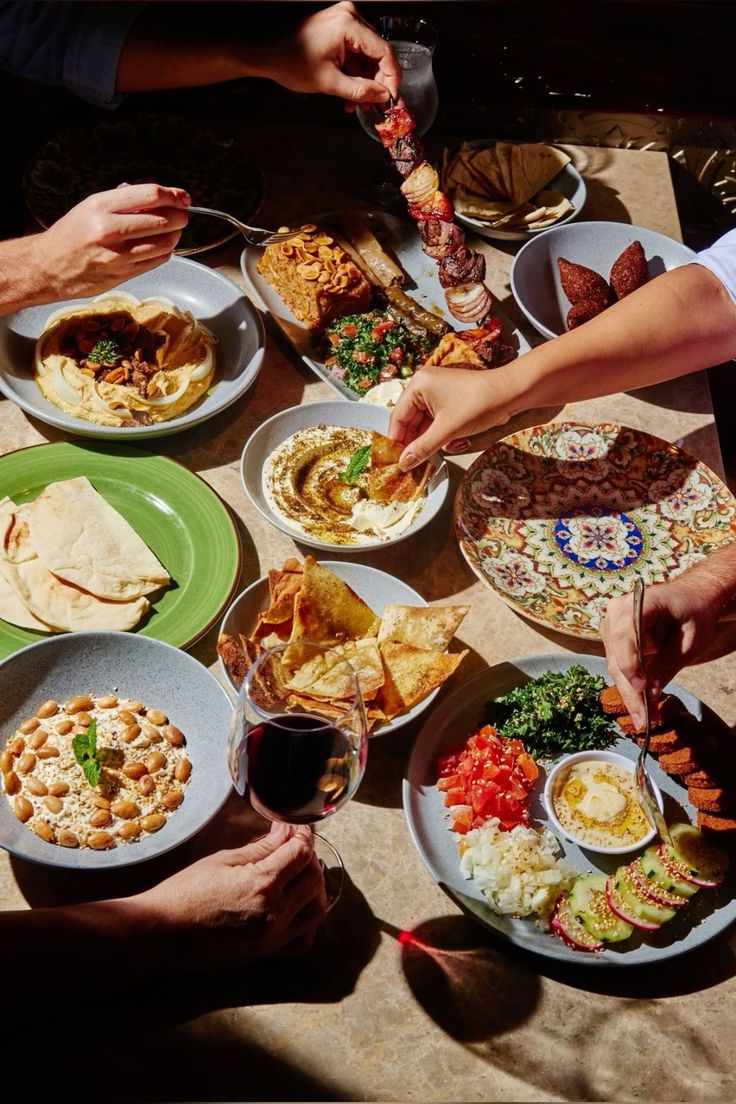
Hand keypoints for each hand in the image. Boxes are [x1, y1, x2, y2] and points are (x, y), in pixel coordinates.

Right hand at [31, 184, 190, 299]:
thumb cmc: (71, 235)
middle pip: (162, 220)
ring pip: (163, 243)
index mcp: (101, 207)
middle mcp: (109, 230)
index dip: (173, 195)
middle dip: (180, 217)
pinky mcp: (123, 274)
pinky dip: (164, 253)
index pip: (150, 195)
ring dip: (174, 236)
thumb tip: (161, 199)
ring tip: (172, 232)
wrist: (48, 267)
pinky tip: (159, 247)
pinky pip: (155, 261)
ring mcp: (118, 255)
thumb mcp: (91, 207)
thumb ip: (124, 203)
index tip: (183, 198)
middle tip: (182, 216)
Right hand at [138, 821, 325, 967]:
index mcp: (262, 885)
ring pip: (316, 910)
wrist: (159, 934)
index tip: (294, 827)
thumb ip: (262, 847)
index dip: (301, 834)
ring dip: (314, 887)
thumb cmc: (184, 893)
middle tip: (293, 844)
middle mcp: (273, 914)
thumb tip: (285, 831)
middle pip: (314, 879)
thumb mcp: (223, 860)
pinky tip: (296, 906)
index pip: (301, 853)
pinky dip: (307, 921)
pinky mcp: (264, 954)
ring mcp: (271, 939)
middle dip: (309, 856)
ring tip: (298, 873)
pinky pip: (302, 940)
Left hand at [266, 2, 400, 108]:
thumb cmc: (289, 61)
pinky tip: (351, 92)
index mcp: (348, 25)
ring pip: (367, 56)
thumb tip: (382, 96)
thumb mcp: (329, 82)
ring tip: (359, 102)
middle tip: (376, 104)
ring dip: (365, 81)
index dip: (391, 79)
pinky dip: (355, 73)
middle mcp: (349, 17)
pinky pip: (356, 53)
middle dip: (377, 82)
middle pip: (377, 54)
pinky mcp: (338, 29)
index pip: (384, 52)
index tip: (392, 98)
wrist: (268, 54)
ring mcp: (344, 21)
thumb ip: (360, 91)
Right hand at [389, 365, 514, 469]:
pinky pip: (437, 421)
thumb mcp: (448, 430)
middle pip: (410, 421)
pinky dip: (441, 434)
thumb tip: (403, 464)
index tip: (396, 462)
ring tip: (434, 457)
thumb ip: (422, 448)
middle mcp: (424, 386)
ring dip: (430, 440)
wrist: (511, 393)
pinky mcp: (449, 400)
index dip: (397, 441)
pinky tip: (452, 444)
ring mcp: (437, 392)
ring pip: (425, 423)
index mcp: (418, 385)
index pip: (398, 417)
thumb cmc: (478, 405)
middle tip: (413, 465)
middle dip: (415, 442)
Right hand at [601, 575, 720, 728]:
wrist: (690, 597)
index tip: (642, 688)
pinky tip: (642, 707)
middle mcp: (617, 612)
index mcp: (638, 603)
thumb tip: (651, 693)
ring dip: (629, 693)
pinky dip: (631, 687)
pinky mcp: (615, 641)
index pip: (625, 635)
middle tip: (643, 719)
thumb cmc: (694, 612)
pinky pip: (619, 666)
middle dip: (630, 690)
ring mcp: (612, 626)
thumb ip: (669, 662)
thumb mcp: (691, 638)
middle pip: (616, 656)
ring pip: (615, 666)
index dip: (629, 663)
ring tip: (644, 719)